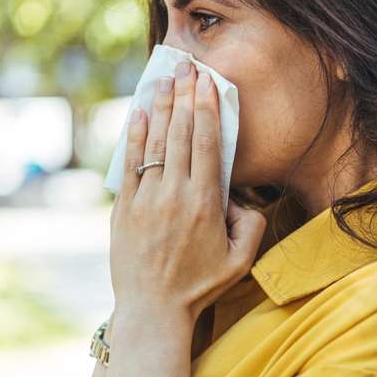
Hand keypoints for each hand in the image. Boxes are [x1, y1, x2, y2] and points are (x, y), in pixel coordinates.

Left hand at [109, 60, 265, 323]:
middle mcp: (174, 195)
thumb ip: (252, 226)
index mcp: (205, 204)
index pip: (207, 144)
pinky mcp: (123, 208)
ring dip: (161, 107)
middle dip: (185, 96)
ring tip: (165, 77)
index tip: (209, 82)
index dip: (207, 109)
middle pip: (181, 134)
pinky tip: (138, 112)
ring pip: (154, 143)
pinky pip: (129, 164)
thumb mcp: (241, 261)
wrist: (153, 310)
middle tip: (188, 66)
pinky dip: (133, 136)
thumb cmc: (200, 285)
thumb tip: (244, 197)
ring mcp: (146, 200)